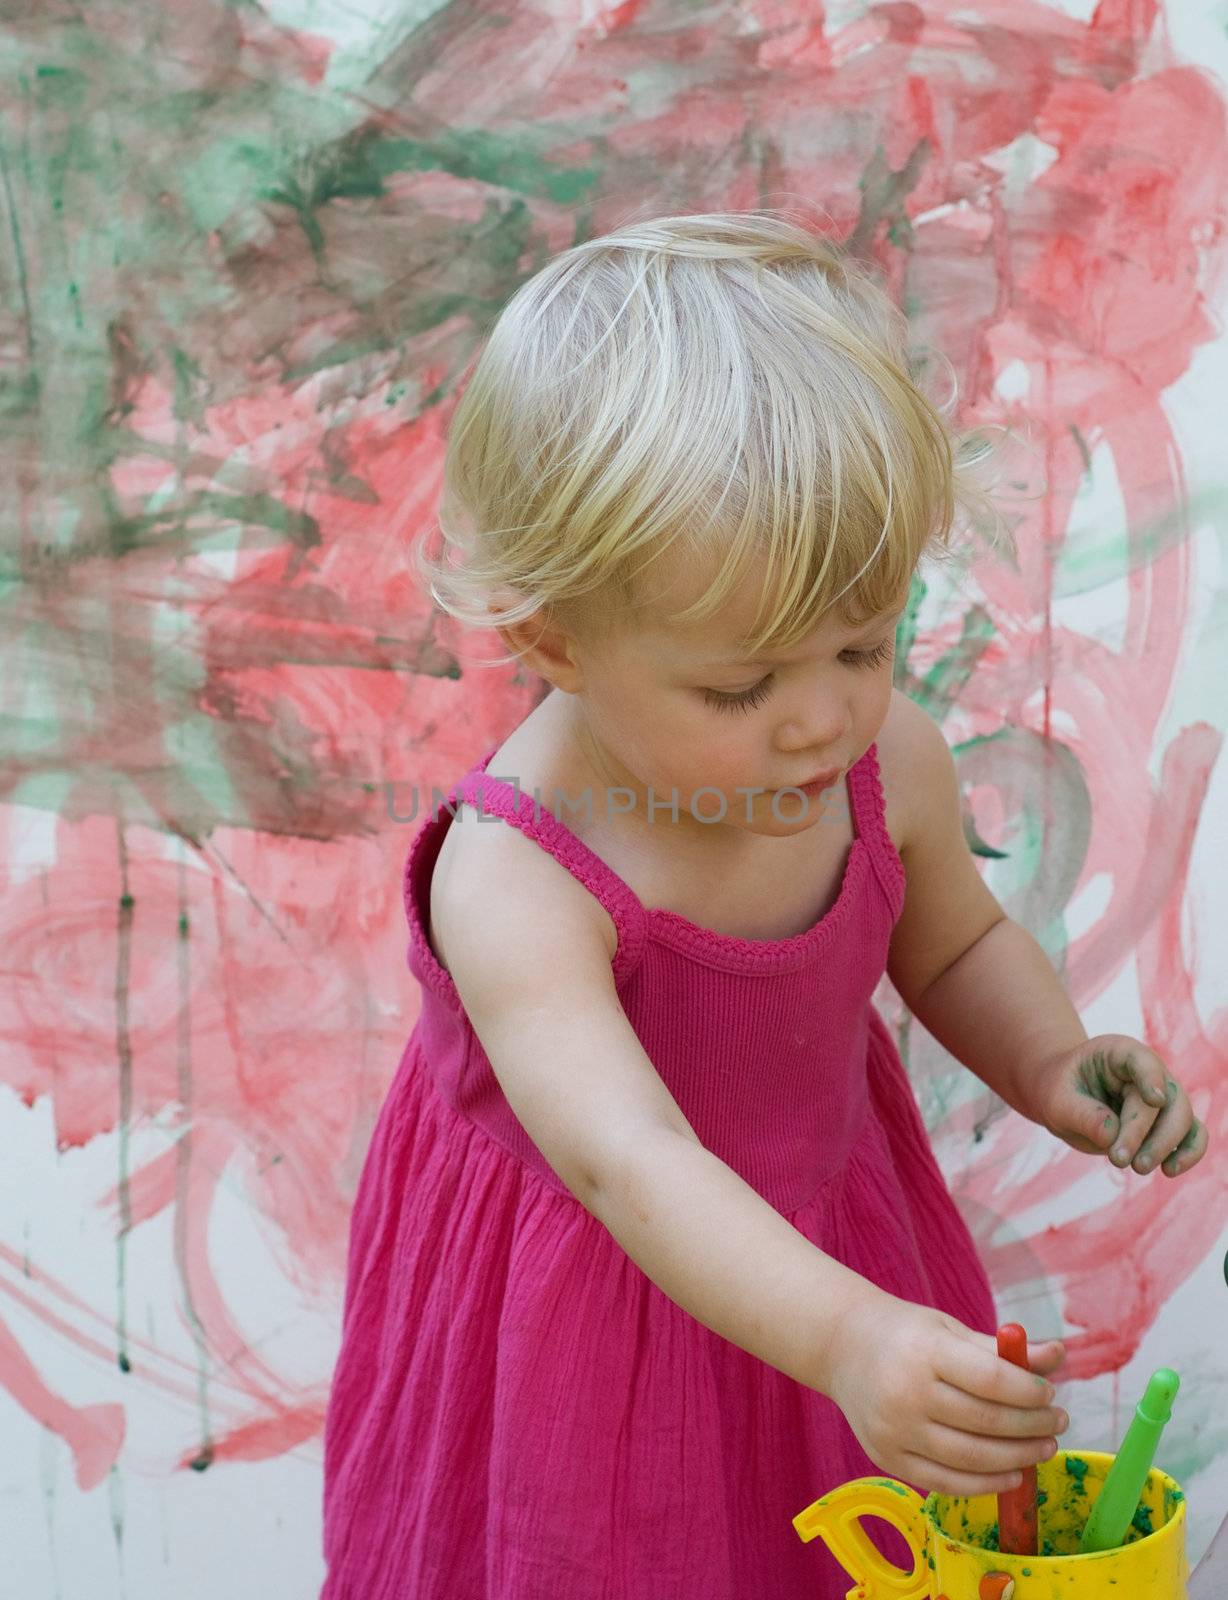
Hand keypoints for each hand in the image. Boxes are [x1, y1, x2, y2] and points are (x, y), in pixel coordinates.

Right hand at [825, 1290, 1067, 1497]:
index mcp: (925, 1351)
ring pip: (971, 1459)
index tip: (1050, 1394)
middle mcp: (906, 1393)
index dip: (1028, 1392)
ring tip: (1043, 1447)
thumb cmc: (907, 1335)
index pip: (990, 1379)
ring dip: (1018, 1459)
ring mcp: (894, 1430)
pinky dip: (986, 1485)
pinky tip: (1012, 1474)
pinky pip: (945, 1483)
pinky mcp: (886, 1459)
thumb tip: (1058, 1355)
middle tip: (1058, 1422)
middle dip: (1033, 1427)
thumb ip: (1003, 1350)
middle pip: (985, 1423)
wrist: (842, 1348)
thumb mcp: (951, 1330)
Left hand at [1032, 1033, 1207, 1177]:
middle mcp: (1149, 1072)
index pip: (1143, 1061)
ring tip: (1138, 1168)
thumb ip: (1083, 1115)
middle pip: (1166, 1099)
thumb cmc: (1061, 1092)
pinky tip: (1170, 1171)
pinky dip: (1188, 1154)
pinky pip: (1192, 1136)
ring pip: (1183, 1120)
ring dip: (1165, 1147)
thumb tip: (1111, 1137)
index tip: (1154, 1100)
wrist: (1065, 1100)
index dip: (1151, 1078)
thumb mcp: (1058, 1101)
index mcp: (1119, 1054)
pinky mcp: (1168, 1123)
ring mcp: (1163, 1097)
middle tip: (1119, 1159)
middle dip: (1146, 1132)